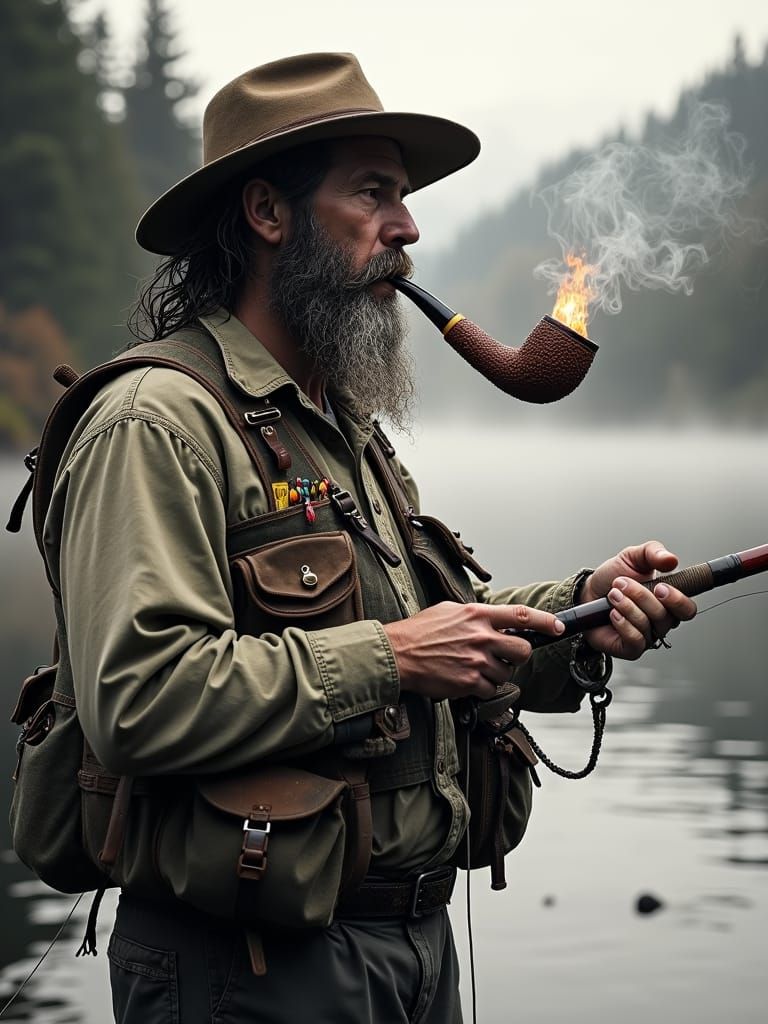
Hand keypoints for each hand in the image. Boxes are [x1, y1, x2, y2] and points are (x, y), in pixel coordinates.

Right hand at [383, 601, 564, 701]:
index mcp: (478, 615)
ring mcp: (477, 660)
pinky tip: (466, 680)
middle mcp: (481, 636)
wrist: (397, 654)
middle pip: (522, 650)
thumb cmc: (419, 632)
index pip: (522, 615)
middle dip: (517, 655)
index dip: (546, 621)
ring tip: (472, 667)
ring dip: (494, 674)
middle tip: (504, 656)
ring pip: (506, 673)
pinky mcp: (469, 682)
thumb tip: (493, 619)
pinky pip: (490, 690)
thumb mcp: (449, 610)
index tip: (559, 627)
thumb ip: (475, 615)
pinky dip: (482, 689)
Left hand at [580, 541, 696, 659]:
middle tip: (621, 583)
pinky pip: (635, 640)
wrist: (587, 592)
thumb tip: (672, 559)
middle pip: (665, 616)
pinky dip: (623, 624)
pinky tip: (613, 613)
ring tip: (613, 595)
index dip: (677, 600)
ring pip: (647, 626)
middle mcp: (660, 621)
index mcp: (667, 601)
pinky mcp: (631, 648)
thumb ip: (653, 552)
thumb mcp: (632, 557)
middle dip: (641, 597)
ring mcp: (647, 635)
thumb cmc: (612, 578)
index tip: (660, 587)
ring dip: (627, 606)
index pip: (687, 609)